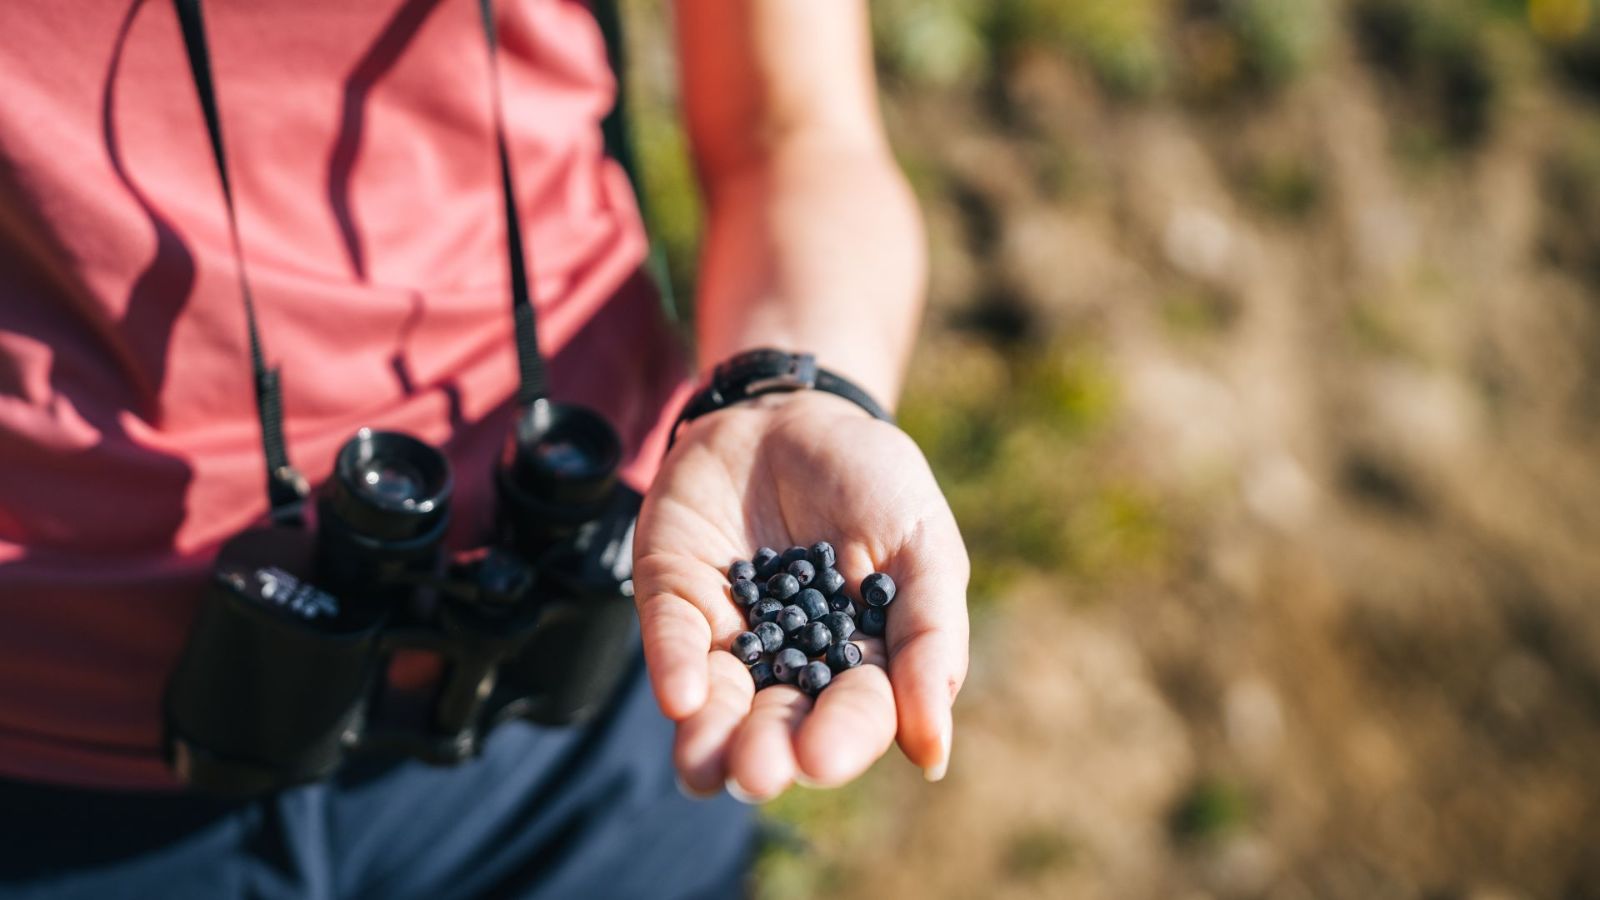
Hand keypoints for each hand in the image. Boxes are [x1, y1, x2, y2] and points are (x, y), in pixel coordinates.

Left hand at [632, 391, 969, 800]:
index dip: (841, 739)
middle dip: (766, 752)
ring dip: (711, 737)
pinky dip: (674, 666)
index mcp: (862, 662)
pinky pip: (672, 637)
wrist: (797, 411)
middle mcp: (791, 664)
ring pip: (717, 701)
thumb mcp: (922, 545)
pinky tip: (680, 698)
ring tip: (705, 768)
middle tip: (757, 771)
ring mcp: (731, 632)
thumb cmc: (874, 482)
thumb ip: (931, 638)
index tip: (822, 757)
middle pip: (779, 722)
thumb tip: (933, 754)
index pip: (855, 714)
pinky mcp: (676, 596)